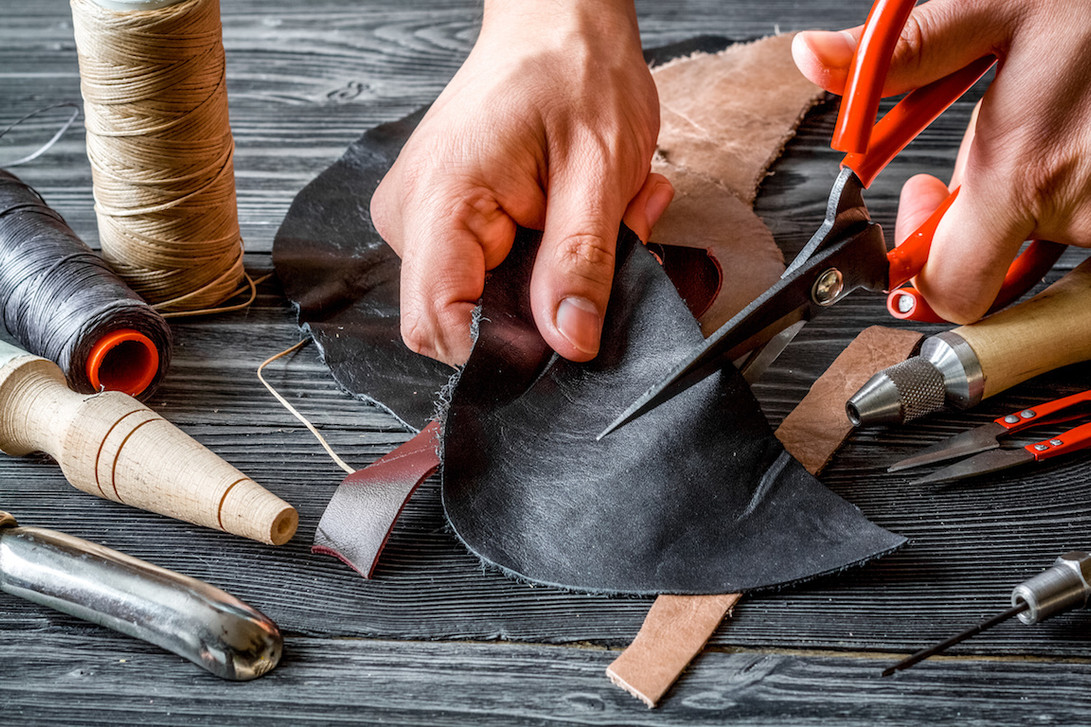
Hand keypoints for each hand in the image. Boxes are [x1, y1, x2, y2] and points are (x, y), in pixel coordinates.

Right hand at [371, 0, 671, 365]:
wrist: (555, 20)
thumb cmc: (575, 71)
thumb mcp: (599, 169)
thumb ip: (582, 263)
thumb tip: (571, 342)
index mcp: (441, 200)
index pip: (437, 322)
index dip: (502, 350)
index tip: (565, 334)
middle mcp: (413, 216)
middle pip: (465, 318)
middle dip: (546, 305)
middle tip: (609, 241)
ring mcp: (423, 219)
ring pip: (486, 299)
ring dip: (554, 276)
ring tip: (599, 214)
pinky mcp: (443, 221)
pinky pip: (490, 273)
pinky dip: (544, 257)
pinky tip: (575, 214)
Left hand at [793, 0, 1090, 322]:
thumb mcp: (998, 5)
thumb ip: (907, 51)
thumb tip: (814, 60)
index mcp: (1023, 174)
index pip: (951, 293)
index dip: (920, 274)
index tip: (919, 215)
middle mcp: (1079, 208)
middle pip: (998, 266)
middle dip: (972, 224)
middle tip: (978, 167)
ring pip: (1049, 241)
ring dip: (1030, 203)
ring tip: (1044, 136)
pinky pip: (1088, 224)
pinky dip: (1073, 197)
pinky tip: (1075, 148)